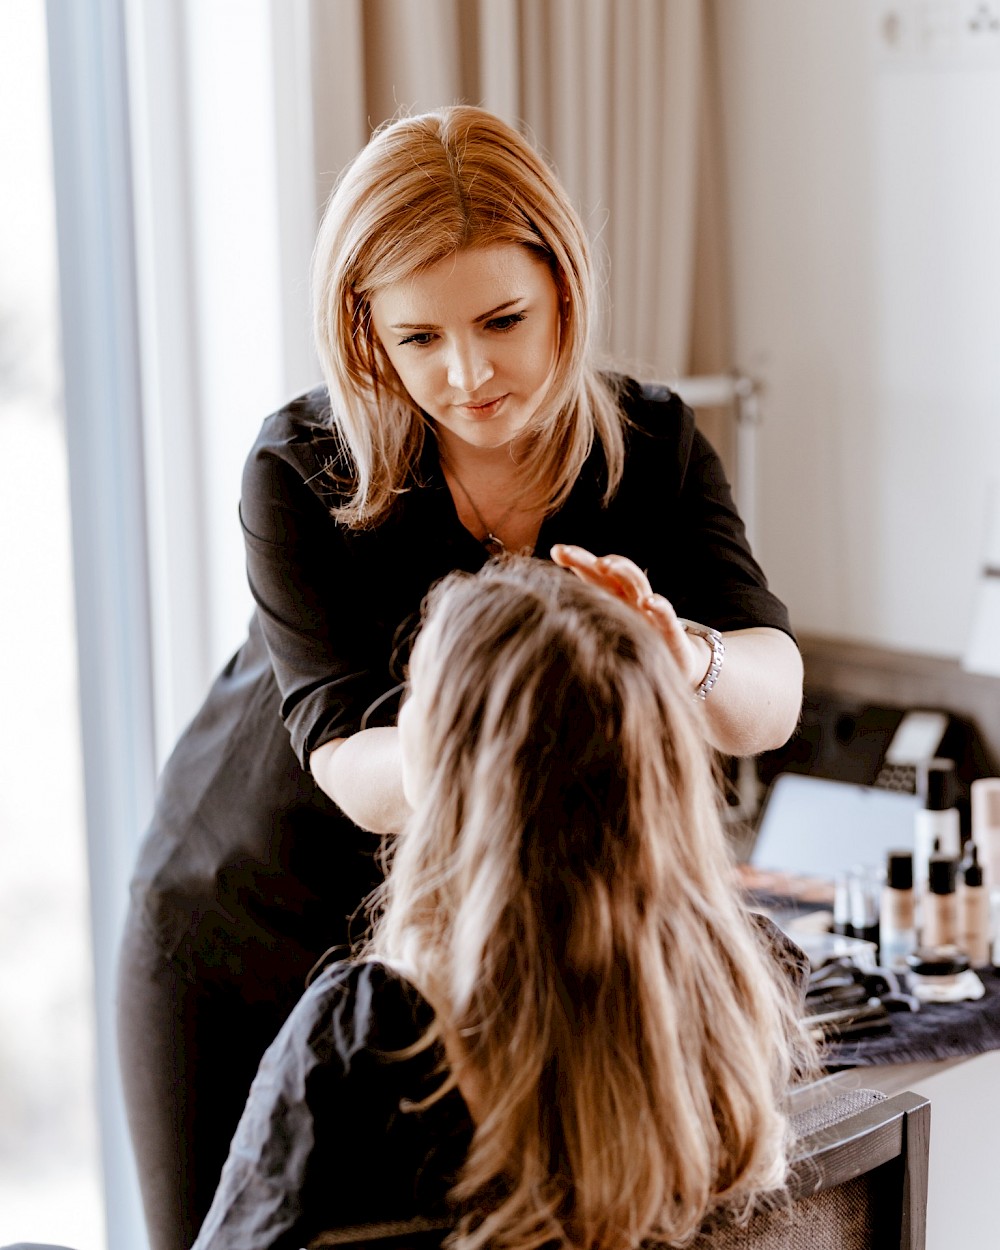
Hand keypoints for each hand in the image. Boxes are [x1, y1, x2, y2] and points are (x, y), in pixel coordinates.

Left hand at [550, 544, 709, 689]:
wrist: (674, 666)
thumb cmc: (631, 646)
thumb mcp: (603, 632)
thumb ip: (579, 618)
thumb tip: (540, 613)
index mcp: (613, 597)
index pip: (593, 572)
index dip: (577, 559)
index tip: (557, 550)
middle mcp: (630, 598)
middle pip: (614, 570)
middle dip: (593, 559)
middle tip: (574, 553)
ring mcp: (650, 612)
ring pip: (638, 583)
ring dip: (623, 571)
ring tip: (606, 565)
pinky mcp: (669, 631)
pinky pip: (665, 615)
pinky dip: (659, 607)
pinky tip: (648, 602)